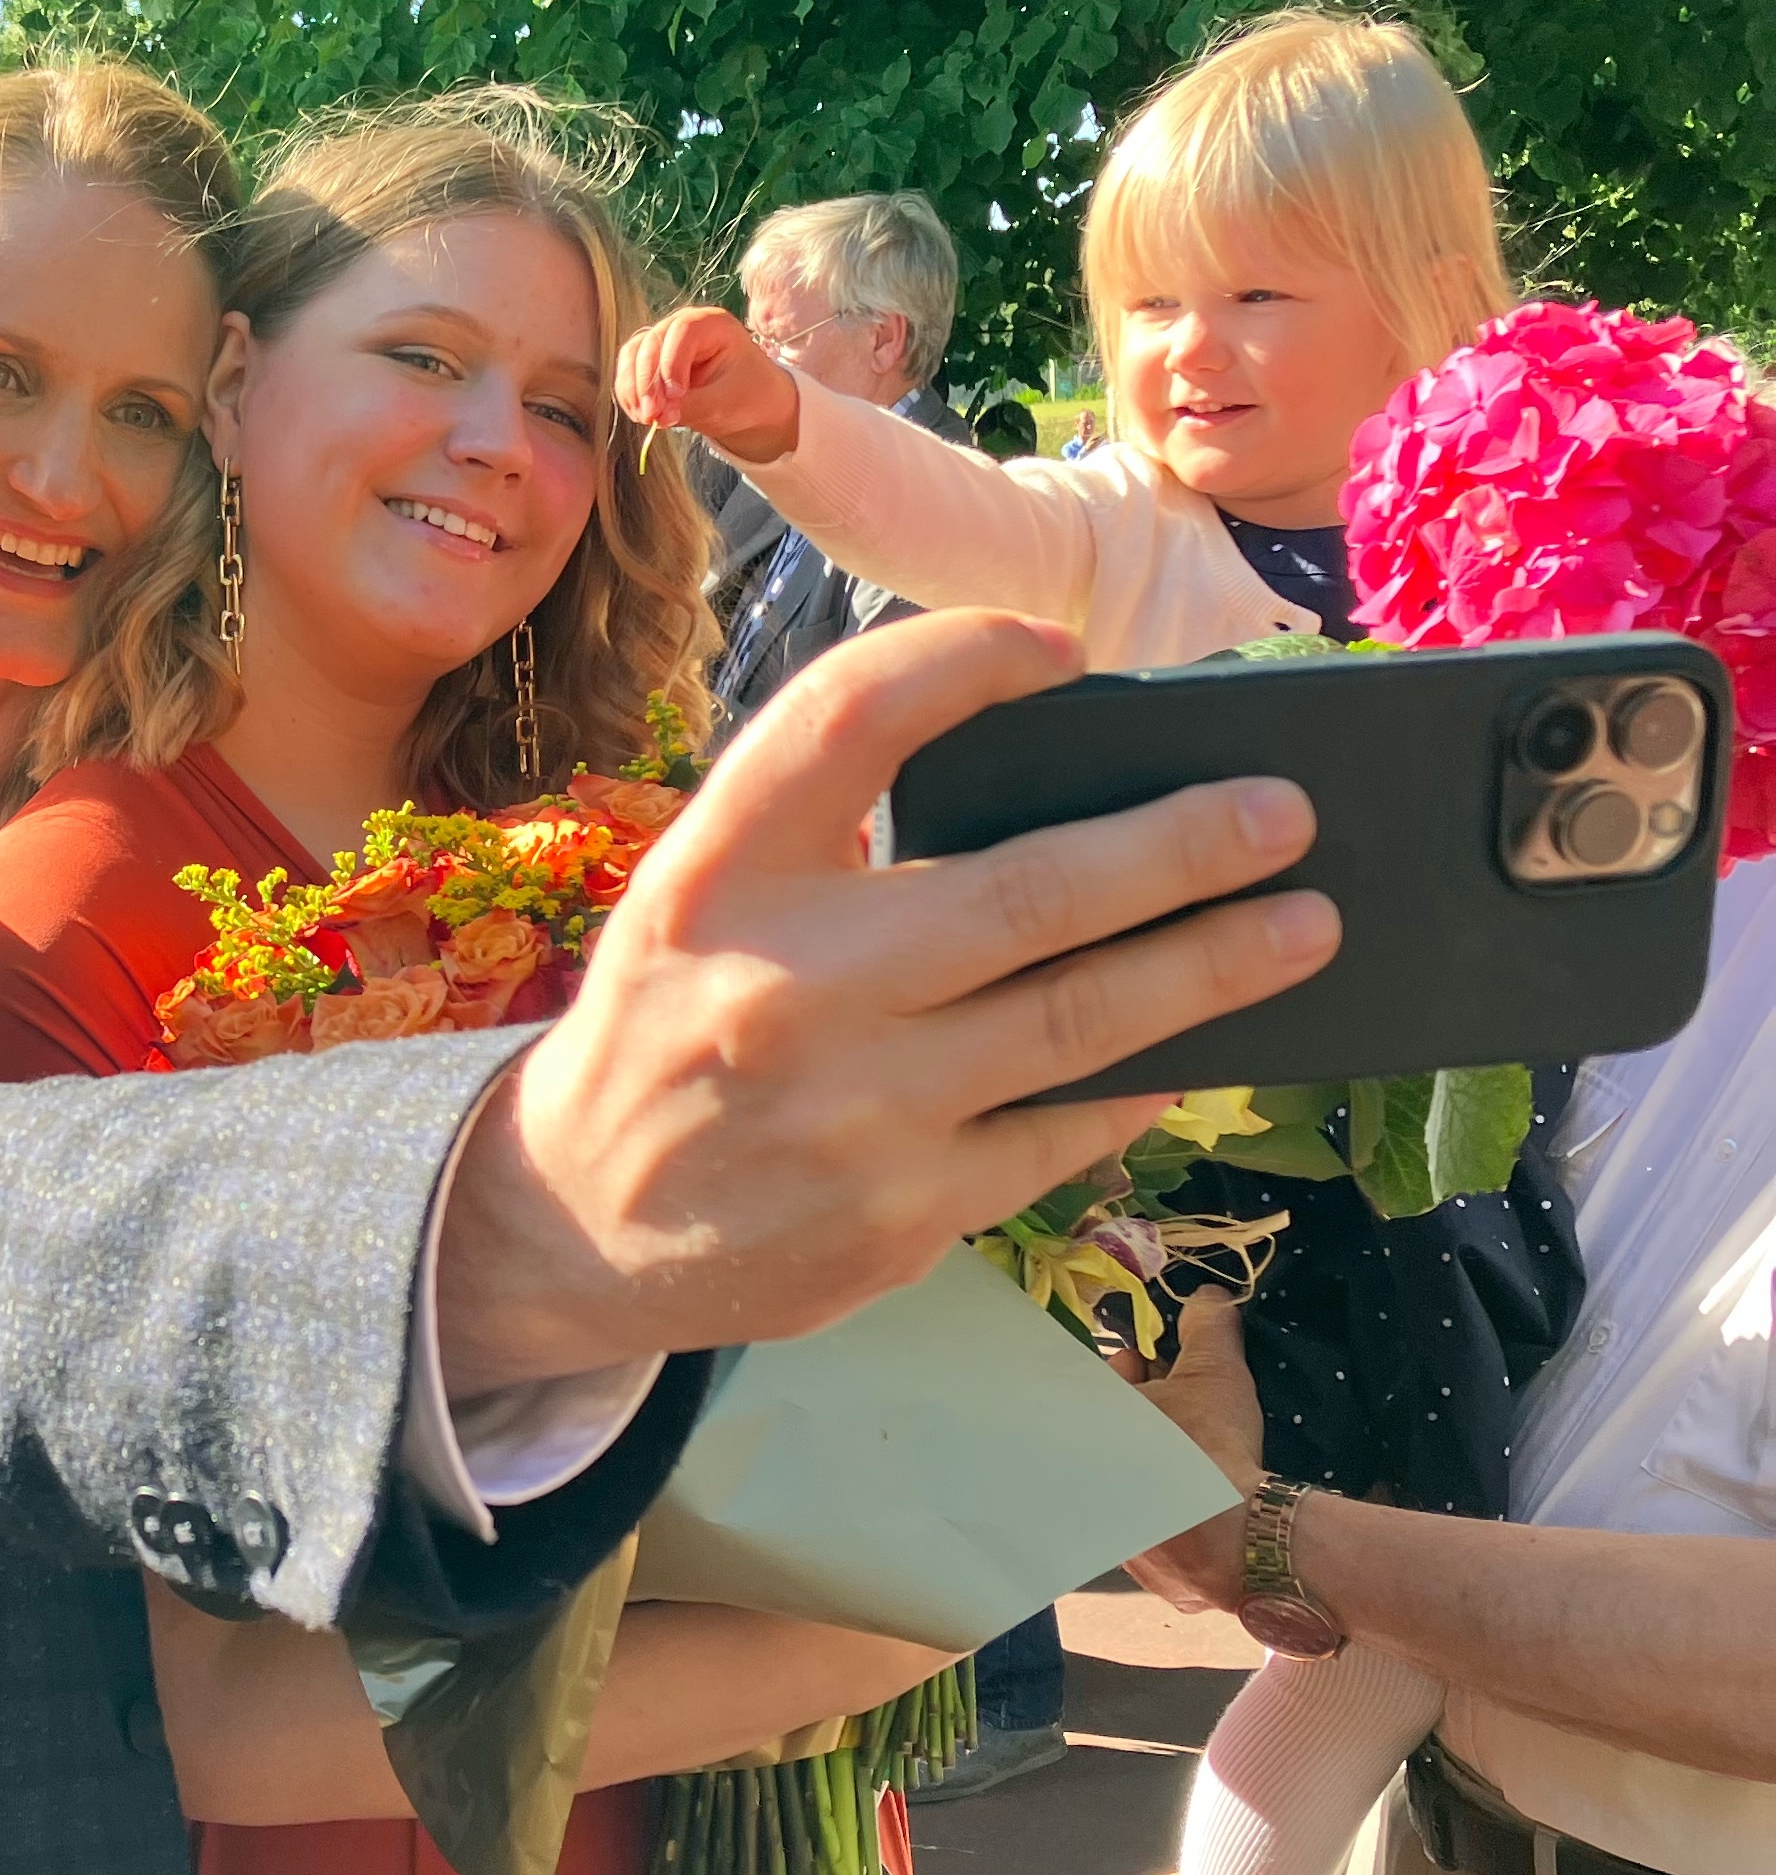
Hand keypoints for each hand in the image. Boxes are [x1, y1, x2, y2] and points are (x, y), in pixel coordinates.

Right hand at [437, 610, 1337, 1390]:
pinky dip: (1140, 1083)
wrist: (571, 1222)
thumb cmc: (670, 1024)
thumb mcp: (697, 893)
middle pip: (1028, 890)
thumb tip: (1057, 782)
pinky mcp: (900, 1215)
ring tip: (1303, 925)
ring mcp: (853, 1112)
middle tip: (1281, 812)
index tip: (1061, 652)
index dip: (967, 662)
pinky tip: (1192, 1049)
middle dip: (1182, 845)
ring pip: (1082, 1022)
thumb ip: (823, 826)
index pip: (852, 719)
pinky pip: (1062, 1132)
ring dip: (1213, 965)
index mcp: (716, 875)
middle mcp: (784, 985)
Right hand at [614, 304, 800, 464]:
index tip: (675, 397)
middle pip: (652, 342)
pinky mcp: (651, 363)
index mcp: (712, 324)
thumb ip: (693, 406)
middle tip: (653, 416)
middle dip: (648, 381)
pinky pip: (629, 372)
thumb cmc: (749, 397)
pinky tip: (640, 416)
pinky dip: (629, 394)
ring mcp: (664, 342)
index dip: (672, 363)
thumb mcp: (727, 403)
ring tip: (645, 418)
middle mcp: (683, 326)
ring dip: (632, 388)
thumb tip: (658, 415)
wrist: (751, 406)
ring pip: (633, 355)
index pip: (682, 332)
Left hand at [1115, 1292, 1261, 1615]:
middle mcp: (1084, 1486)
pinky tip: (1199, 1508)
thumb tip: (1207, 1297)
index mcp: (1088, 1431)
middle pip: (1106, 1438)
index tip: (1148, 1369)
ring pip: (1125, 1487)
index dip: (1125, 1376)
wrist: (1240, 1542)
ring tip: (1191, 1458)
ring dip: (1149, 1470)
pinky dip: (1169, 1517)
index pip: (1091, 1392)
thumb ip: (1208, 1329)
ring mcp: (1111, 1533)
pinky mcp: (1143, 1570)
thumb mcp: (1215, 1375)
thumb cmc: (1211, 1448)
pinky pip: (1151, 1533)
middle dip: (1139, 1422)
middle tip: (1176, 1409)